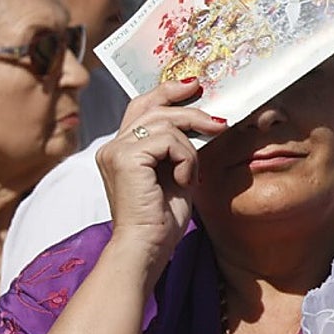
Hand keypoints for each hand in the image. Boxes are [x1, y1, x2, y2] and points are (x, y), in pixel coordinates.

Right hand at [96, 79, 226, 272]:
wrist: (148, 247)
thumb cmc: (163, 218)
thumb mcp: (177, 172)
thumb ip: (180, 146)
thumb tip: (205, 119)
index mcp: (122, 148)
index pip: (142, 106)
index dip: (168, 91)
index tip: (194, 86)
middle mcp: (113, 146)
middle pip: (155, 107)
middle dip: (192, 110)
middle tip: (221, 121)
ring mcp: (115, 150)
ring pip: (167, 124)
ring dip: (190, 148)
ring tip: (191, 174)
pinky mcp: (124, 158)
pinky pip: (169, 141)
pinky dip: (185, 159)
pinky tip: (183, 180)